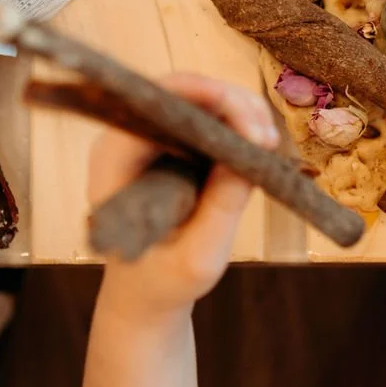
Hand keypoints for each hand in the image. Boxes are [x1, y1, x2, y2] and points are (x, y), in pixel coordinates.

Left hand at [87, 73, 278, 325]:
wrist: (149, 293)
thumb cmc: (164, 281)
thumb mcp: (197, 257)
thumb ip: (221, 209)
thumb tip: (251, 157)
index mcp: (115, 163)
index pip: (152, 104)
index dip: (200, 96)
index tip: (247, 121)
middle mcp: (132, 140)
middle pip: (182, 93)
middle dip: (231, 104)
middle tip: (268, 138)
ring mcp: (158, 139)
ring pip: (204, 100)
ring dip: (243, 112)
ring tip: (270, 145)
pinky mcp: (182, 146)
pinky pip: (214, 118)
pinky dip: (243, 125)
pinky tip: (265, 148)